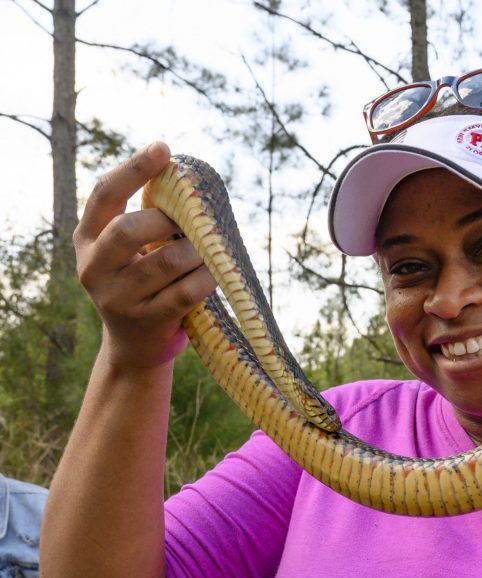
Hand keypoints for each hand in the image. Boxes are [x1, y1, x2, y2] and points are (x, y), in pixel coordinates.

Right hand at [74, 142, 215, 369]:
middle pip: (128, 229)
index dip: (133, 169)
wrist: (135, 344)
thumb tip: (188, 179)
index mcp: (87, 238)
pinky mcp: (146, 321)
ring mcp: (117, 298)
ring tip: (206, 252)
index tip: (162, 148)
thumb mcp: (130, 250)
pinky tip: (213, 274)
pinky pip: (187, 291)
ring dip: (197, 252)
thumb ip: (145, 217)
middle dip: (167, 221)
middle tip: (189, 224)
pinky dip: (207, 278)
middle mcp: (94, 267)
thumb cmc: (142, 281)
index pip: (104, 195)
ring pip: (166, 261)